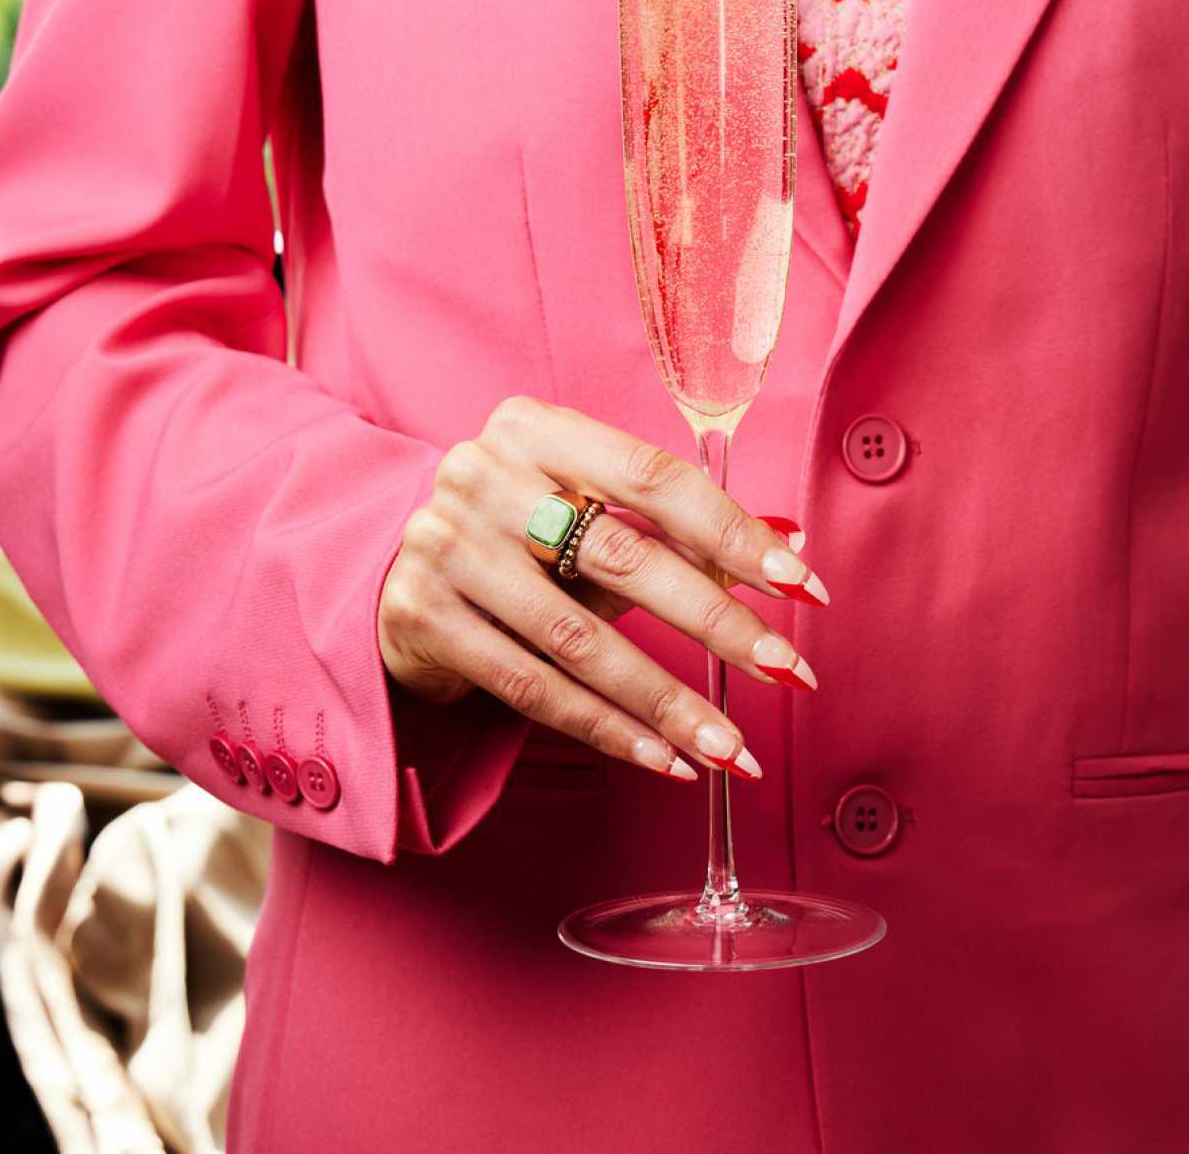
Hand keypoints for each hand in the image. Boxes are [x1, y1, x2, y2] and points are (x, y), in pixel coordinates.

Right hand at [377, 395, 826, 782]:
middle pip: (622, 557)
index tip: (798, 582)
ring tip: (729, 746)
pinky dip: (608, 730)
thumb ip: (675, 529)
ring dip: (667, 701)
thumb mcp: (584, 509)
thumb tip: (788, 551)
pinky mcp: (421, 617)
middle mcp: (483, 477)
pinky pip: (533, 687)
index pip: (651, 477)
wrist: (391, 564)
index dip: (731, 530)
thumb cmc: (516, 530)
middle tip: (784, 669)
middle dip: (716, 622)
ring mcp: (445, 547)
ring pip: (579, 639)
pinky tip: (664, 759)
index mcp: (534, 428)